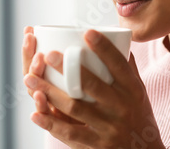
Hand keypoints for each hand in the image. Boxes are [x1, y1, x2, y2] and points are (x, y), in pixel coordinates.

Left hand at [23, 29, 164, 148]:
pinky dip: (50, 123)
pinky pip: (70, 133)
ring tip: (30, 78)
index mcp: (132, 90)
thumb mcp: (139, 93)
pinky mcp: (97, 145)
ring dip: (50, 92)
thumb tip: (120, 40)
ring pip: (75, 107)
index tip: (87, 32)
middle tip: (48, 54)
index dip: (104, 48)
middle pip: (92, 84)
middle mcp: (122, 107)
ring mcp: (109, 127)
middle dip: (68, 68)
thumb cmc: (140, 117)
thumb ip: (128, 69)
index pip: (119, 65)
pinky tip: (35, 113)